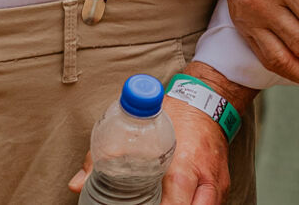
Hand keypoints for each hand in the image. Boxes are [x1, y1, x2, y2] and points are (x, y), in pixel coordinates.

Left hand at [66, 67, 245, 204]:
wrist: (208, 103)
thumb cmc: (172, 114)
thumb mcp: (134, 129)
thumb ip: (102, 158)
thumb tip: (77, 185)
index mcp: (183, 164)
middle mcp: (204, 178)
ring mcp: (216, 185)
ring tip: (159, 203)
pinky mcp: (221, 187)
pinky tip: (172, 202)